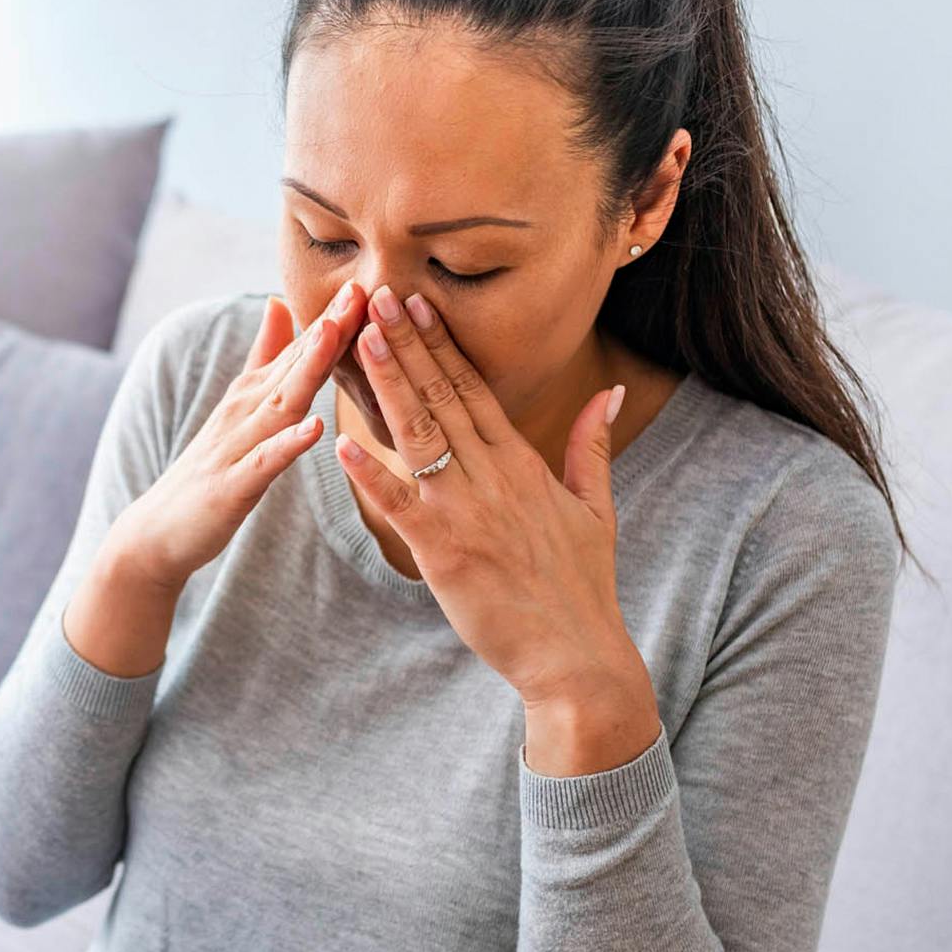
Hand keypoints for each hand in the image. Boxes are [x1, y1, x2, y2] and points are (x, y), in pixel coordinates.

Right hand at [119, 279, 366, 592]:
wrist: (158, 529)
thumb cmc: (211, 466)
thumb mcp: (239, 405)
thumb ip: (262, 356)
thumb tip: (279, 302)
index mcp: (255, 394)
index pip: (300, 351)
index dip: (333, 318)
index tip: (365, 283)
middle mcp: (246, 411)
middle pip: (294, 365)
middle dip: (328, 329)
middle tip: (360, 291)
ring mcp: (238, 446)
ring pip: (280, 403)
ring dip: (308, 369)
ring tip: (335, 337)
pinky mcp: (233, 485)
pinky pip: (266, 461)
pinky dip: (289, 444)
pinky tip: (315, 429)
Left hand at [337, 285, 648, 709]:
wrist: (576, 654)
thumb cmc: (583, 584)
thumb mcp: (597, 507)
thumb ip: (591, 444)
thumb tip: (611, 391)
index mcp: (523, 462)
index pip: (476, 390)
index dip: (443, 346)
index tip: (419, 305)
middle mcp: (493, 476)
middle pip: (442, 398)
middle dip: (409, 345)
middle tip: (378, 297)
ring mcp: (466, 510)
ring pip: (419, 434)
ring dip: (388, 384)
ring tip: (361, 339)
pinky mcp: (443, 550)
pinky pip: (399, 503)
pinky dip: (370, 472)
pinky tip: (341, 441)